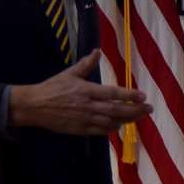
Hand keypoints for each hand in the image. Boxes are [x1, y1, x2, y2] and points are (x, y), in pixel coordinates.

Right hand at [9, 50, 151, 135]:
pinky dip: (111, 129)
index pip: (113, 93)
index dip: (130, 95)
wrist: (34, 106)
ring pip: (111, 121)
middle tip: (149, 109)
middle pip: (117, 109)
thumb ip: (86, 64)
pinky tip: (119, 125)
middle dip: (136, 110)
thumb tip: (97, 51)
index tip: (143, 96)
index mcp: (87, 90)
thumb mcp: (69, 73)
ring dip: (127, 120)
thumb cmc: (52, 88)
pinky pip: (100, 131)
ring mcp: (85, 119)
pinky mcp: (80, 129)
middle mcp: (88, 105)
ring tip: (139, 117)